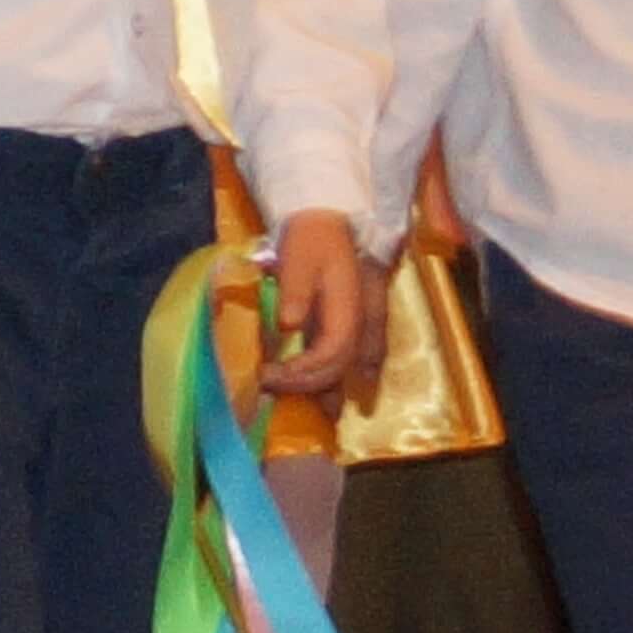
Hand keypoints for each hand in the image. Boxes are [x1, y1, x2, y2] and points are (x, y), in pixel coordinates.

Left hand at [255, 212, 374, 398]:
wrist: (328, 218)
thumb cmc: (310, 237)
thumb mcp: (298, 258)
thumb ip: (296, 291)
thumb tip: (288, 325)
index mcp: (349, 308)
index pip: (331, 353)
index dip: (302, 372)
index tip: (268, 376)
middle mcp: (362, 321)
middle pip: (341, 366)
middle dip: (310, 386)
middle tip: (274, 392)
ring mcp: (364, 323)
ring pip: (355, 366)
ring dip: (335, 389)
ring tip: (320, 414)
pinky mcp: (357, 321)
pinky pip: (360, 357)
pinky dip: (349, 376)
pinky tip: (344, 395)